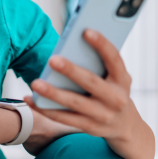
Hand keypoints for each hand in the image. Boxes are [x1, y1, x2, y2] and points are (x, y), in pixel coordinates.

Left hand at [22, 29, 154, 158]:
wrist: (126, 126)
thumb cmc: (113, 91)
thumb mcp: (115, 78)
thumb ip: (100, 64)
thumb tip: (71, 45)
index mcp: (122, 80)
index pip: (114, 60)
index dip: (102, 45)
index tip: (86, 31)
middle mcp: (116, 98)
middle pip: (91, 82)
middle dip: (71, 71)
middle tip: (52, 60)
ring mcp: (102, 115)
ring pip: (75, 103)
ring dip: (53, 94)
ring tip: (36, 83)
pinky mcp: (89, 127)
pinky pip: (64, 118)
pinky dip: (45, 109)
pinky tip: (31, 99)